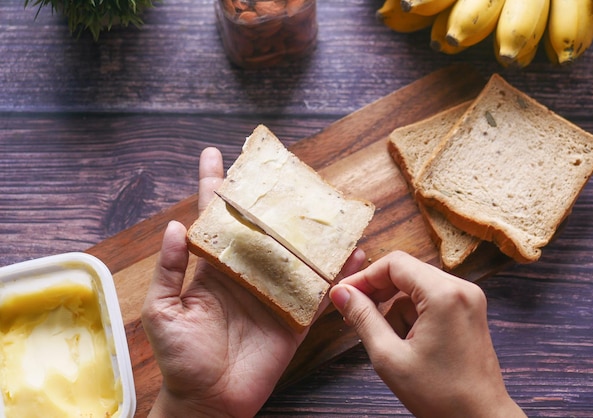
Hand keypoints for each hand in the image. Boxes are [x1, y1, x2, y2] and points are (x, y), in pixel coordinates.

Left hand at [142, 147, 365, 417]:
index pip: (213, 218)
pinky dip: (338, 273)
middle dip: (270, 197)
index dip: (214, 185)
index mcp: (214, 268)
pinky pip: (319, 290)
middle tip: (282, 168)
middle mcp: (247, 273)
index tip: (215, 154)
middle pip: (261, 226)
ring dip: (312, 230)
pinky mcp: (295, 316)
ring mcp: (274, 292)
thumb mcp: (162, 312)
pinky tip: (355, 253)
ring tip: (329, 204)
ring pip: (296, 253)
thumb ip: (168, 271)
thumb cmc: (180, 359)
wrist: (209, 400)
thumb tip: (174, 226)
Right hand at [329, 251, 525, 417]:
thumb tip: (341, 293)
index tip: (344, 294)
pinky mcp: (469, 310)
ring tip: (391, 341)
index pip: (394, 264)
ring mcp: (468, 298)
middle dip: (379, 292)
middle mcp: (461, 288)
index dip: (364, 277)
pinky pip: (431, 298)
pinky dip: (413, 314)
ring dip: (396, 308)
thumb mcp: (389, 356)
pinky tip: (409, 342)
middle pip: (406, 271)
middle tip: (355, 314)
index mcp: (443, 295)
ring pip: (416, 286)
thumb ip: (362, 318)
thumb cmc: (441, 395)